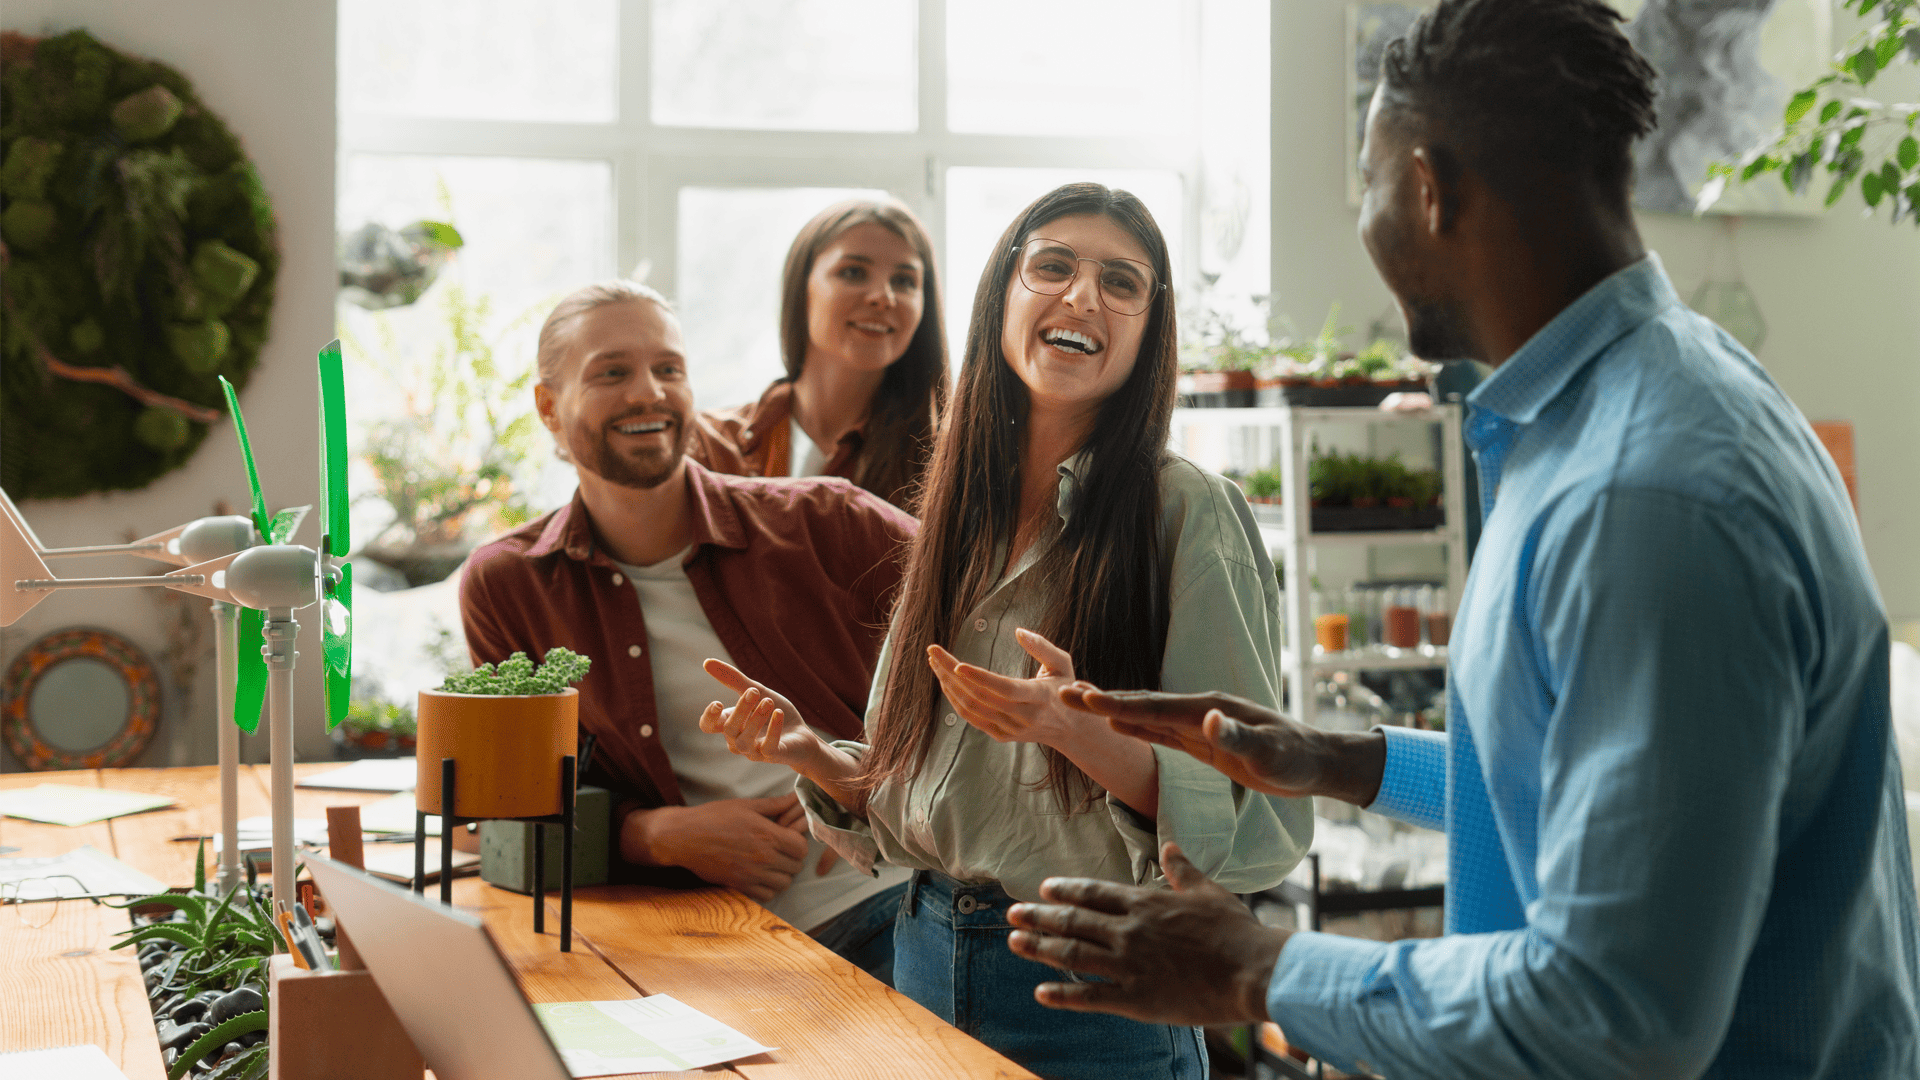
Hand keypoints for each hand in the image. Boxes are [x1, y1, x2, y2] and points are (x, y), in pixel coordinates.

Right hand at [622, 795, 809, 901]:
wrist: (683, 837)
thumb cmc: (713, 817)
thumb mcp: (746, 805)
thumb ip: (775, 805)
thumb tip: (797, 797)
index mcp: (767, 835)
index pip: (801, 848)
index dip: (799, 843)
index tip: (789, 839)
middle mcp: (763, 857)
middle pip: (795, 866)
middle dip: (792, 858)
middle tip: (781, 850)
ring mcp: (751, 874)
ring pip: (784, 884)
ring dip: (782, 875)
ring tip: (772, 864)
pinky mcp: (739, 886)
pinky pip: (766, 895)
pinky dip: (768, 888)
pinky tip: (760, 876)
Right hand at [700, 658, 824, 770]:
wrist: (803, 735)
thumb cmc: (774, 713)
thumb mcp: (756, 692)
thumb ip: (733, 679)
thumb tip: (707, 662)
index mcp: (730, 724)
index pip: (708, 726)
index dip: (708, 717)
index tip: (718, 703)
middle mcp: (737, 741)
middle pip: (729, 728)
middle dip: (741, 709)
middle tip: (755, 691)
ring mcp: (754, 751)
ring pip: (744, 740)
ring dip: (756, 719)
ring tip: (769, 701)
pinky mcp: (772, 756)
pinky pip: (768, 746)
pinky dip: (773, 729)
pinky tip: (778, 713)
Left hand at [927, 628, 1090, 749]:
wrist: (1069, 730)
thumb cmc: (1064, 689)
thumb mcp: (1062, 664)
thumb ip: (1042, 647)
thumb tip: (1018, 631)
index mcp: (1040, 697)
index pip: (1005, 689)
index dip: (980, 678)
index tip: (957, 664)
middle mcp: (1024, 717)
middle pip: (980, 697)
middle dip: (951, 673)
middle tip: (933, 652)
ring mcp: (1010, 729)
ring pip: (971, 708)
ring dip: (948, 685)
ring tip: (935, 662)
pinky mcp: (1001, 735)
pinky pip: (971, 718)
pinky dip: (954, 699)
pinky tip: (946, 681)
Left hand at [1006, 842, 1286, 1025]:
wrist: (1254, 970)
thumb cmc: (1236, 930)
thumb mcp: (1208, 891)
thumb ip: (1182, 870)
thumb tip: (1171, 846)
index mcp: (1146, 903)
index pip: (1095, 892)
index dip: (1066, 890)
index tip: (1044, 888)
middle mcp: (1130, 930)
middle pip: (1074, 920)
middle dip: (1040, 917)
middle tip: (1013, 914)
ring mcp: (1130, 964)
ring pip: (1073, 953)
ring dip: (1040, 948)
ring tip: (1014, 942)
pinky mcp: (1137, 997)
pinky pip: (1091, 995)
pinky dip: (1063, 994)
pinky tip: (1040, 992)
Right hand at [1058, 686, 1385, 805]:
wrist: (1314, 763)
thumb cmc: (1294, 759)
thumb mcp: (1269, 752)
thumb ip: (1238, 736)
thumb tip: (1211, 720)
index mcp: (1207, 711)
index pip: (1154, 708)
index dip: (1117, 704)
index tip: (1083, 696)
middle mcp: (1198, 711)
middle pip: (1142, 705)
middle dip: (1102, 700)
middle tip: (1063, 693)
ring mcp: (1199, 725)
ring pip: (1147, 716)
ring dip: (1113, 710)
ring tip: (1079, 701)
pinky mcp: (1202, 742)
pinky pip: (1160, 732)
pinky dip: (1135, 726)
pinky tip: (1119, 725)